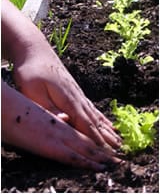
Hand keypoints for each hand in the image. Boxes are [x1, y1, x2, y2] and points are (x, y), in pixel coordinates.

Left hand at [13, 40, 120, 158]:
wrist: (36, 51)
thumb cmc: (32, 71)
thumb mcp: (33, 91)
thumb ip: (49, 108)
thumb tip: (66, 120)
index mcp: (67, 99)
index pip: (84, 123)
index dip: (95, 138)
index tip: (105, 152)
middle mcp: (77, 96)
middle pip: (94, 120)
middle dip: (105, 136)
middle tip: (119, 149)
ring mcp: (77, 93)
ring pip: (94, 114)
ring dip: (106, 127)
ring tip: (117, 137)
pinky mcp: (75, 91)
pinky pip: (90, 107)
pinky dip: (99, 116)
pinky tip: (103, 120)